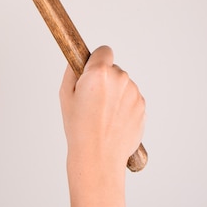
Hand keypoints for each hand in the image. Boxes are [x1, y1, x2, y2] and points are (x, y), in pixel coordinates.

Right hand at [60, 46, 144, 175]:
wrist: (98, 156)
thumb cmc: (79, 129)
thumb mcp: (65, 96)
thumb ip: (72, 71)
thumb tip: (78, 61)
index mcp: (99, 73)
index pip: (104, 51)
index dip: (96, 60)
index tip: (90, 71)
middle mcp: (120, 79)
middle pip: (113, 69)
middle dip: (104, 80)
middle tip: (92, 100)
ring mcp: (134, 93)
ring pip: (123, 85)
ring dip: (114, 94)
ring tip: (102, 115)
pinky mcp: (142, 106)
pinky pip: (131, 99)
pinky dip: (123, 106)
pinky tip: (112, 121)